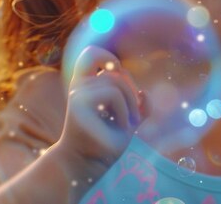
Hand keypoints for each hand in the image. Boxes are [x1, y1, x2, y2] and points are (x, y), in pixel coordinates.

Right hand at [56, 46, 146, 174]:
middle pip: (115, 72)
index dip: (105, 56)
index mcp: (86, 85)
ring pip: (116, 82)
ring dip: (130, 104)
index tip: (116, 72)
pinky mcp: (79, 105)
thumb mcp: (128, 120)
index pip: (90, 54)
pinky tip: (124, 128)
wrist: (87, 165)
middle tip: (134, 118)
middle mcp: (79, 87)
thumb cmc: (106, 142)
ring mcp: (77, 94)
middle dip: (131, 92)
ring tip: (129, 124)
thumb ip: (138, 106)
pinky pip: (113, 95)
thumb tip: (143, 93)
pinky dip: (126, 111)